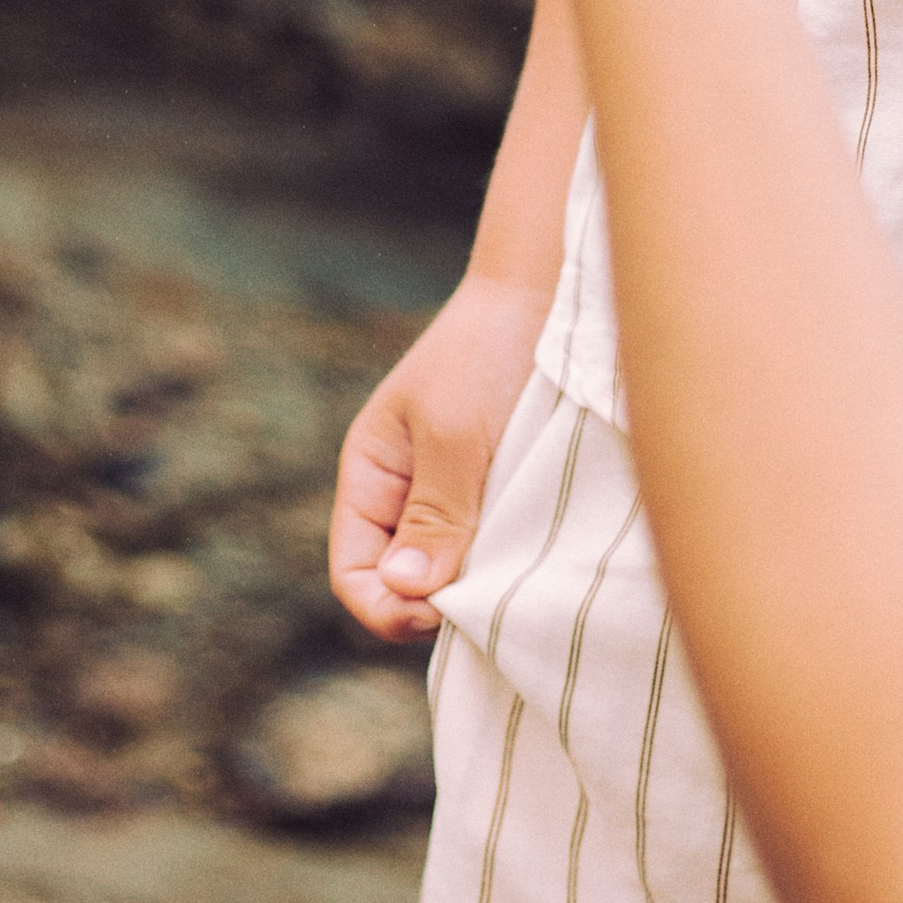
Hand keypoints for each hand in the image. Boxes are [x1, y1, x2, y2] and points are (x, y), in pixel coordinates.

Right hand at [331, 273, 550, 636]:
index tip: (445, 608)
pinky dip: (512, 557)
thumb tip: (406, 591)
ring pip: (455, 571)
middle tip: (494, 593)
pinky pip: (495, 547)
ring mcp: (457, 495)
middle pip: (405, 584)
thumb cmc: (487, 353)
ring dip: (482, 579)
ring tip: (520, 567)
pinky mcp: (503, 492)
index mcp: (371, 477)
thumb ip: (434, 512)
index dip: (388, 608)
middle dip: (440, 599)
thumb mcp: (455, 434)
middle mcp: (407, 495)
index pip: (356, 574)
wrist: (546, 295)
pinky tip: (539, 550)